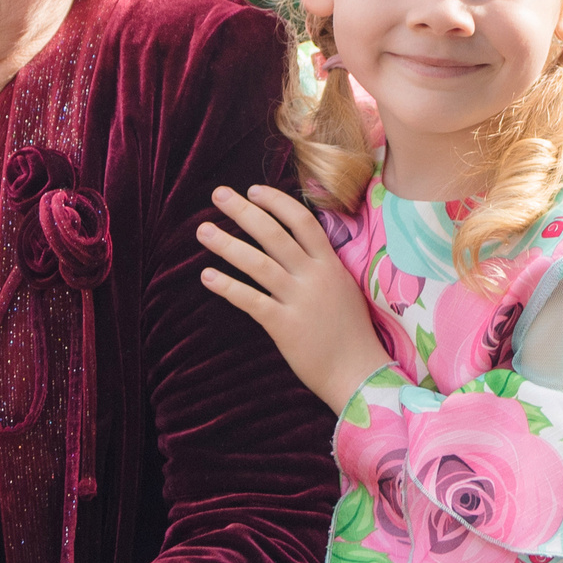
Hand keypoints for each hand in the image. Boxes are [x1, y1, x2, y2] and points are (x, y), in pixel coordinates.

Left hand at [198, 184, 387, 413]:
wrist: (359, 373)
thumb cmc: (350, 334)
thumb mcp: (343, 289)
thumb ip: (322, 267)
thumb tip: (296, 247)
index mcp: (331, 265)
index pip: (303, 221)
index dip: (277, 202)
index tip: (253, 190)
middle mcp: (315, 277)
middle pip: (274, 234)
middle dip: (244, 211)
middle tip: (218, 194)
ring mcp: (299, 300)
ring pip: (258, 263)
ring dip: (227, 244)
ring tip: (203, 230)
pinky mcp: (284, 325)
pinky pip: (250, 300)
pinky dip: (227, 286)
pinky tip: (207, 275)